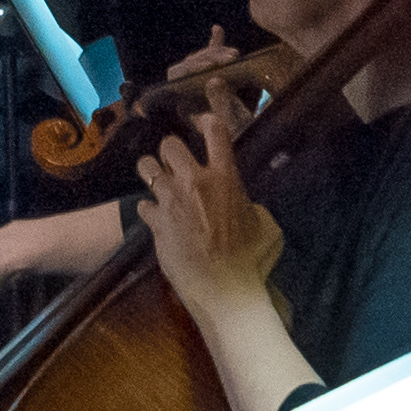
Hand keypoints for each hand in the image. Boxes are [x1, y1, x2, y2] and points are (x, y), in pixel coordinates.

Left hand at [133, 125, 278, 322]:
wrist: (223, 289)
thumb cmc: (251, 260)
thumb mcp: (266, 226)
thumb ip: (251, 207)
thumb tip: (245, 207)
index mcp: (225, 178)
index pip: (216, 132)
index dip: (207, 121)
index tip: (202, 122)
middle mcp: (194, 182)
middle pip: (170, 145)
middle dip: (171, 149)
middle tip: (175, 159)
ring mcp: (171, 201)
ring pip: (147, 166)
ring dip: (151, 170)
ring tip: (155, 177)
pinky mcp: (155, 222)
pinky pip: (144, 205)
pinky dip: (150, 210)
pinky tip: (156, 217)